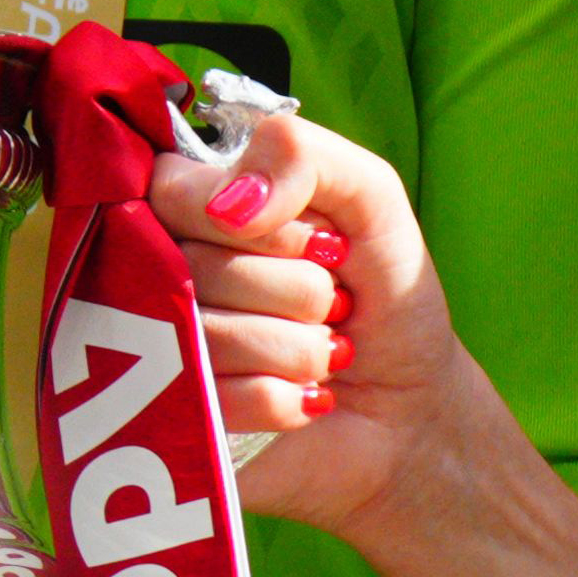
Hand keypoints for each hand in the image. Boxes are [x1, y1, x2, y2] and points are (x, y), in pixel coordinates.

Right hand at [154, 102, 477, 548]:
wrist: (412, 407)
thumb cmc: (383, 293)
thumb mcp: (368, 197)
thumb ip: (302, 156)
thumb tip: (232, 205)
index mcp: (197, 209)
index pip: (171, 192)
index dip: (251, 222)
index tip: (319, 243)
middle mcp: (167, 276)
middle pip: (193, 266)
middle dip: (296, 289)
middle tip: (331, 303)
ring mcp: (164, 352)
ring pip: (206, 336)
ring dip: (299, 348)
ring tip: (325, 352)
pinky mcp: (179, 420)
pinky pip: (215, 399)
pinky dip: (284, 398)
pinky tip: (306, 396)